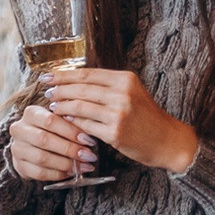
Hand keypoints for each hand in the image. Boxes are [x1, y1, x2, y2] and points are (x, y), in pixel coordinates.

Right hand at [6, 102, 95, 183]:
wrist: (31, 144)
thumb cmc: (51, 130)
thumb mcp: (60, 122)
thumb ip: (71, 125)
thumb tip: (88, 139)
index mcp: (30, 113)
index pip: (50, 120)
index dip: (71, 131)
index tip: (88, 140)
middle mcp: (19, 129)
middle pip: (44, 139)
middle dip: (69, 149)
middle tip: (88, 155)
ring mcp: (17, 148)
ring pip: (42, 158)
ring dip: (66, 164)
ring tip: (83, 166)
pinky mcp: (19, 165)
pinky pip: (39, 173)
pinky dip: (58, 174)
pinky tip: (71, 173)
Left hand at [42, 69, 199, 173]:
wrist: (168, 140)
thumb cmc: (147, 117)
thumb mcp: (132, 93)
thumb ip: (107, 86)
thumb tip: (75, 82)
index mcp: (125, 80)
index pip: (87, 74)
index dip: (64, 75)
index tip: (48, 76)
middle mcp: (122, 94)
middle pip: (81, 89)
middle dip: (59, 90)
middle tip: (46, 91)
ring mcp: (118, 114)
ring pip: (80, 107)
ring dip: (62, 106)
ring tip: (53, 106)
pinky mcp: (115, 133)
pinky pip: (85, 125)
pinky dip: (73, 122)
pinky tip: (65, 121)